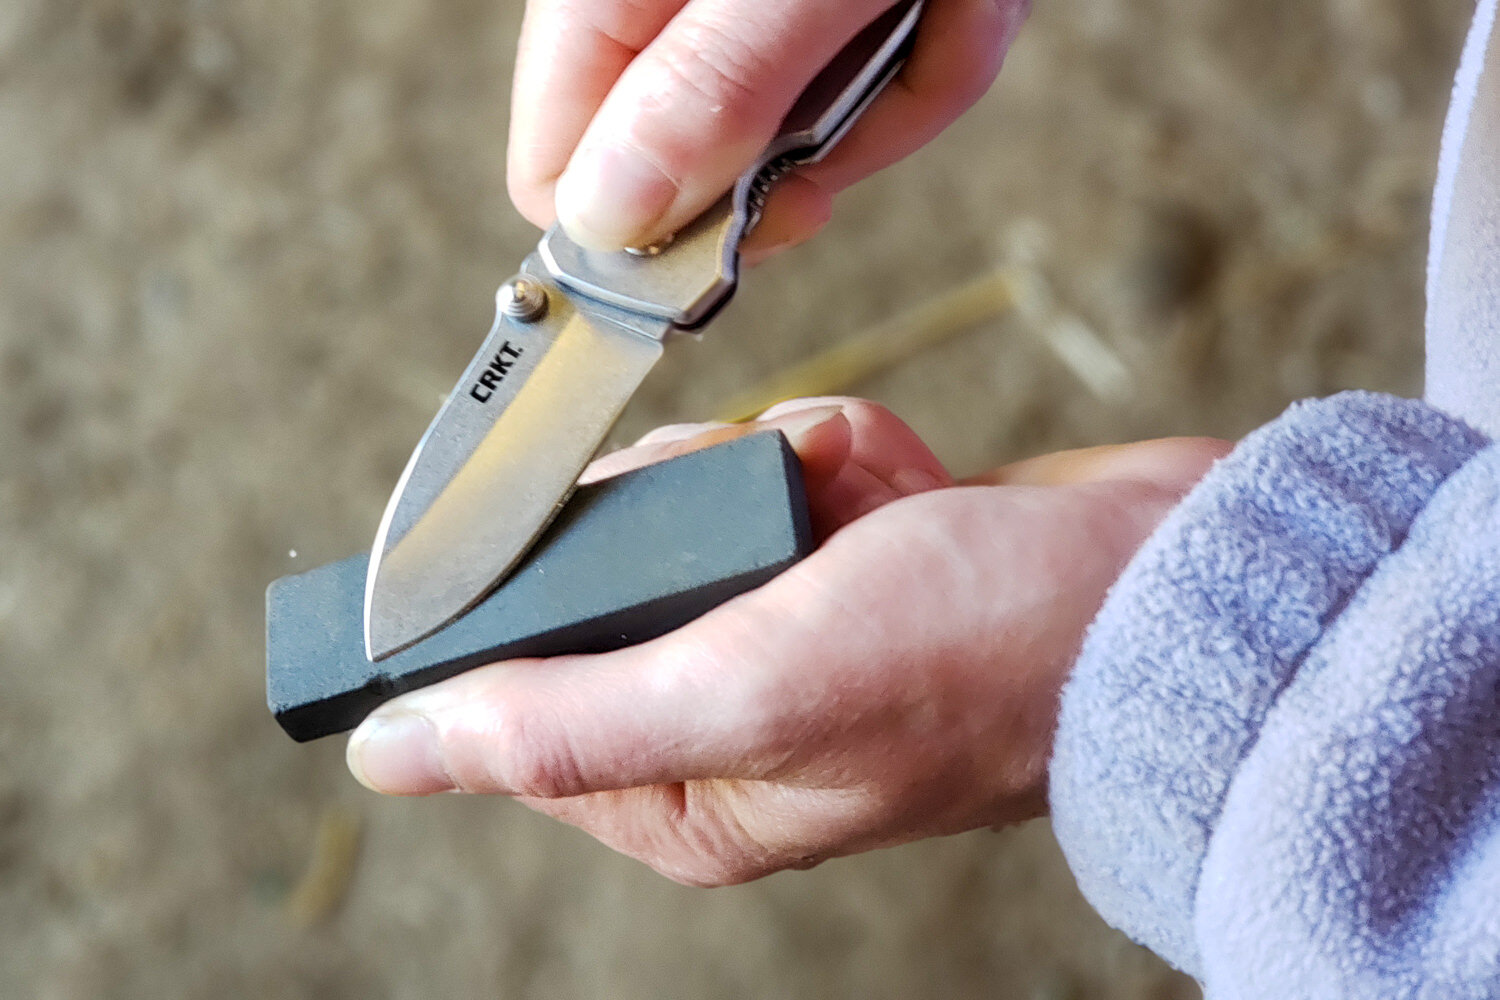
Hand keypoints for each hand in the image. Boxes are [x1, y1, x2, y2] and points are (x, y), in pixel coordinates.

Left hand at [347, 399, 1227, 884]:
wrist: (1161, 580)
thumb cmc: (979, 650)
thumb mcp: (749, 689)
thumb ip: (560, 722)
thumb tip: (392, 756)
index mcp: (686, 792)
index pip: (522, 691)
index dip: (548, 591)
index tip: (625, 533)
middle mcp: (727, 719)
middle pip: (609, 572)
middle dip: (696, 515)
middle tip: (781, 516)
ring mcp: (786, 631)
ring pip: (697, 502)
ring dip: (780, 476)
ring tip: (874, 505)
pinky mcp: (841, 560)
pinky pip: (779, 472)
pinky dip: (840, 457)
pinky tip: (907, 489)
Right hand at [507, 0, 1030, 258]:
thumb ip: (706, 85)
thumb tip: (602, 220)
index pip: (561, 172)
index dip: (646, 236)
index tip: (742, 240)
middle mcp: (669, 8)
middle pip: (711, 170)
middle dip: (828, 142)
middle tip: (889, 60)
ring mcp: (749, 13)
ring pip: (816, 133)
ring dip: (908, 85)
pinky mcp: (821, 13)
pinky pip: (880, 82)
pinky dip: (941, 46)